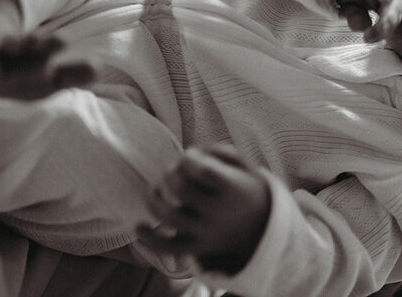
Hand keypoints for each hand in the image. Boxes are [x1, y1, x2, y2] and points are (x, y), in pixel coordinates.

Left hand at [138, 145, 271, 273]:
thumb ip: (221, 152)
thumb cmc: (247, 189)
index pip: (204, 171)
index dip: (189, 159)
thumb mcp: (246, 166)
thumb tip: (190, 153)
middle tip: (173, 170)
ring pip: (170, 217)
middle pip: (182, 190)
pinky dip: (149, 239)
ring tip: (156, 189)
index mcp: (236, 189)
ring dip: (154, 199)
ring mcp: (207, 233)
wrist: (262, 229)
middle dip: (171, 174)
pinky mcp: (197, 248)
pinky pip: (168, 248)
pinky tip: (138, 226)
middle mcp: (221, 213)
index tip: (190, 156)